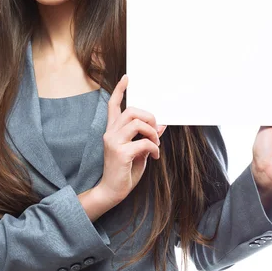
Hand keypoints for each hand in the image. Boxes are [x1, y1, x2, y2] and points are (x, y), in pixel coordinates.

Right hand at [98, 75, 166, 206]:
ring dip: (152, 132)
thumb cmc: (124, 173)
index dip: (119, 90)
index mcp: (112, 131)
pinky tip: (155, 156)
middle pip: (131, 111)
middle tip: (156, 130)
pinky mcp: (120, 153)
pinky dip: (154, 148)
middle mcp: (110, 133)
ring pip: (137, 123)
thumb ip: (146, 137)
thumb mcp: (139, 152)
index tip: (127, 78)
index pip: (113, 106)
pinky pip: (144, 143)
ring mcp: (113, 142)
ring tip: (155, 144)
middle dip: (149, 116)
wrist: (111, 192)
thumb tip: (161, 126)